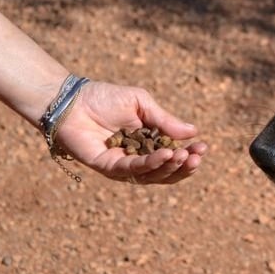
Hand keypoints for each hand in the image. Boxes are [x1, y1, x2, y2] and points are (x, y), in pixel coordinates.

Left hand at [55, 81, 206, 183]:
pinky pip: (133, 170)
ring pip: (152, 175)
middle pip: (166, 171)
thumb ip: (165, 121)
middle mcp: (138, 159)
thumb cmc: (104, 98)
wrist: (71, 100)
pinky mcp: (108, 167)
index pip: (174, 156)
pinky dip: (151, 164)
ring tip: (183, 156)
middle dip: (184, 166)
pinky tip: (165, 155)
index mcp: (148, 144)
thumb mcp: (142, 104)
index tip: (203, 148)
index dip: (189, 155)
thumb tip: (194, 132)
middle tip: (197, 157)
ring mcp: (123, 166)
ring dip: (170, 167)